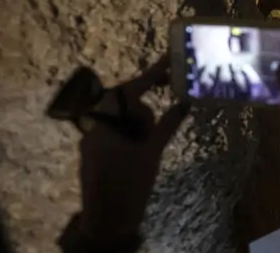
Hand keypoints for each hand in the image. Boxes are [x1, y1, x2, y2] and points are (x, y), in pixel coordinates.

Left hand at [77, 57, 188, 245]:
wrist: (107, 222)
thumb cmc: (128, 185)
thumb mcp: (152, 152)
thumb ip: (168, 123)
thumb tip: (185, 102)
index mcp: (104, 121)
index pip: (132, 89)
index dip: (153, 73)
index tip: (170, 58)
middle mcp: (95, 126)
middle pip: (127, 104)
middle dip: (146, 112)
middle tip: (159, 124)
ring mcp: (94, 140)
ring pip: (125, 120)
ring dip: (141, 128)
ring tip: (148, 149)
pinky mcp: (96, 152)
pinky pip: (119, 133)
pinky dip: (134, 136)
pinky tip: (143, 149)